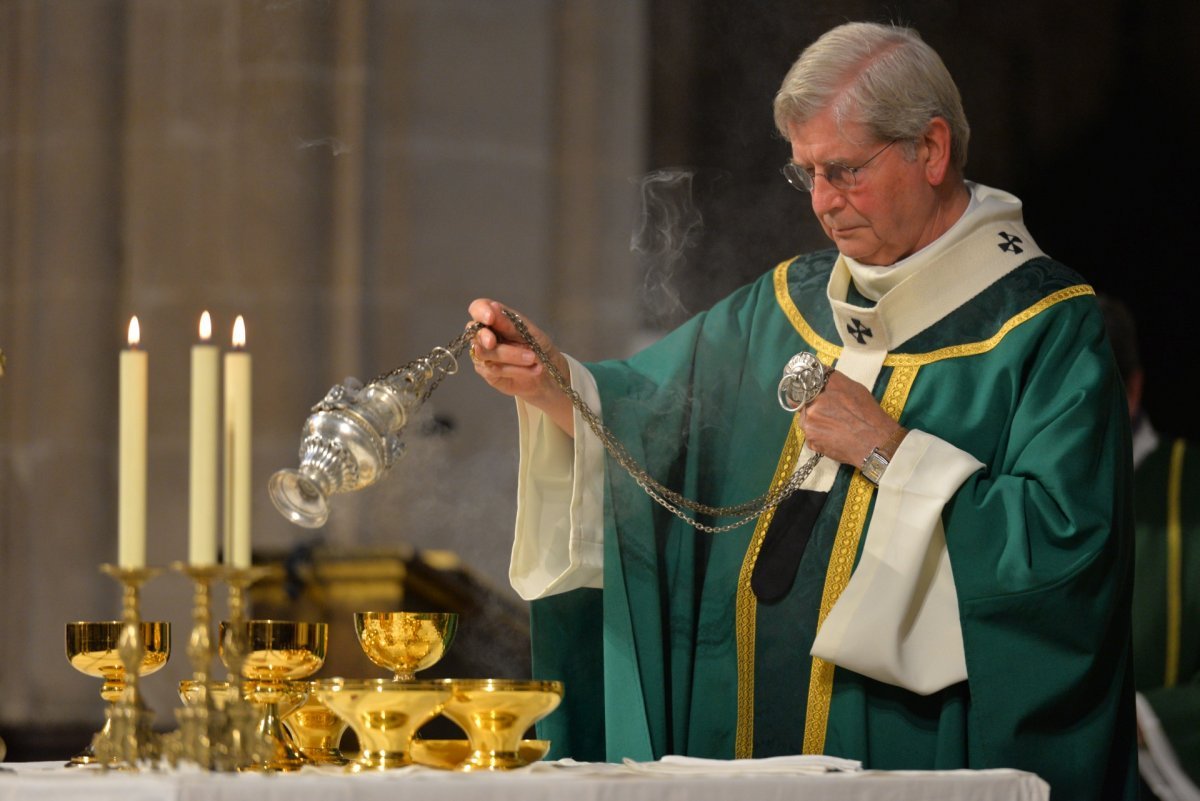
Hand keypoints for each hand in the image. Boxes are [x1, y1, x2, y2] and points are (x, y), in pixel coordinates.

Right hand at [467, 299, 573, 435]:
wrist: (552, 380)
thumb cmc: (542, 351)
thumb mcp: (531, 334)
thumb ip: (510, 322)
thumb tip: (492, 308)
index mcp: (495, 321)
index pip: (478, 309)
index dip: (481, 311)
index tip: (491, 316)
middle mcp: (486, 337)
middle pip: (479, 335)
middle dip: (496, 341)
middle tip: (508, 343)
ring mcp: (485, 357)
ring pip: (486, 355)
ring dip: (512, 358)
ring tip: (535, 361)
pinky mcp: (489, 375)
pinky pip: (493, 372)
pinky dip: (514, 372)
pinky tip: (530, 372)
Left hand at [799, 371, 901, 466]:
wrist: (874, 441)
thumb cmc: (868, 414)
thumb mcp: (854, 388)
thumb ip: (832, 381)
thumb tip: (821, 375)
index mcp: (822, 387)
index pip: (804, 383)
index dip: (803, 389)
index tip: (805, 393)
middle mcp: (813, 401)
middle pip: (804, 403)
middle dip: (813, 407)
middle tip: (829, 414)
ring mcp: (809, 421)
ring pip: (806, 420)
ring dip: (815, 422)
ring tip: (834, 427)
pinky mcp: (810, 439)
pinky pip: (810, 435)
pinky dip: (819, 436)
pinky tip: (834, 436)